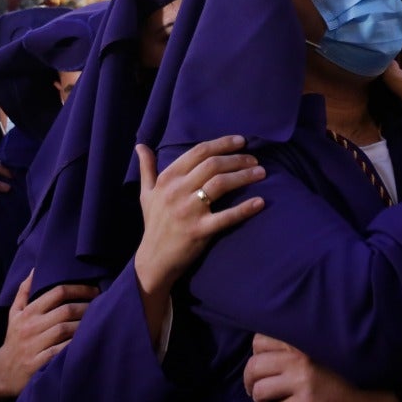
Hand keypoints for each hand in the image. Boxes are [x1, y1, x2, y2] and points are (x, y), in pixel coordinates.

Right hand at [0, 272, 98, 397]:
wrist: (1, 372)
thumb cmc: (14, 339)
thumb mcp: (14, 314)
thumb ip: (24, 291)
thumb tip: (35, 269)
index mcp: (28, 312)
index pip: (57, 292)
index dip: (79, 289)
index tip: (95, 290)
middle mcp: (31, 327)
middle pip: (65, 310)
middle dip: (86, 307)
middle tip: (102, 306)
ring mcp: (34, 346)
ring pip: (65, 329)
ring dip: (84, 325)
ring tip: (97, 322)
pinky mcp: (37, 364)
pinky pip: (60, 351)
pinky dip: (74, 345)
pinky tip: (86, 341)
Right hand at [134, 138, 264, 297]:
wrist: (153, 260)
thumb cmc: (154, 224)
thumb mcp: (146, 194)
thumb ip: (146, 168)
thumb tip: (140, 146)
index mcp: (168, 179)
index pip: (198, 152)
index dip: (222, 143)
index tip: (241, 141)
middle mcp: (177, 191)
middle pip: (212, 164)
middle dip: (237, 159)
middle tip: (255, 159)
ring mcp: (188, 211)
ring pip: (220, 184)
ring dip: (244, 176)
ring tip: (261, 173)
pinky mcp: (199, 230)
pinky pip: (226, 217)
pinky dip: (245, 208)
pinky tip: (260, 202)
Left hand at [243, 333, 397, 401]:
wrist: (372, 388)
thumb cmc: (345, 365)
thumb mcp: (319, 347)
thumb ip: (295, 346)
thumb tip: (266, 354)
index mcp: (300, 341)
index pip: (260, 341)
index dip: (254, 355)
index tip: (259, 365)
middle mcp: (297, 358)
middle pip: (254, 366)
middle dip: (248, 380)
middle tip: (253, 389)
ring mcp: (302, 381)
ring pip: (261, 389)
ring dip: (257, 399)